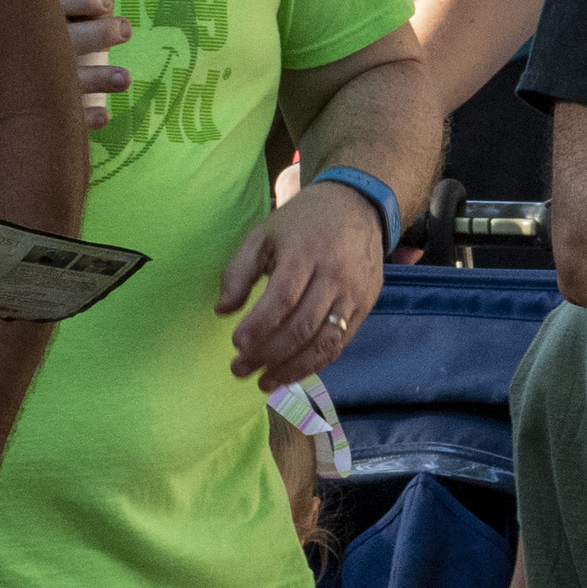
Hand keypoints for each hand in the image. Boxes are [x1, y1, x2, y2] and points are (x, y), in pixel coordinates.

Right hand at [0, 0, 127, 135]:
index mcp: (6, 16)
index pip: (49, 2)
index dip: (79, 2)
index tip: (102, 2)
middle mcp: (15, 50)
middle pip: (67, 40)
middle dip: (99, 35)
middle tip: (124, 29)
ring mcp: (14, 88)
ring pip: (67, 83)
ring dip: (98, 80)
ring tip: (125, 79)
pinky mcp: (8, 114)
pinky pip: (53, 119)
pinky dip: (80, 119)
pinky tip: (102, 116)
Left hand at [216, 171, 386, 388]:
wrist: (357, 205)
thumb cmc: (303, 221)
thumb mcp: (264, 233)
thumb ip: (239, 270)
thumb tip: (222, 310)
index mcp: (306, 252)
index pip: (283, 298)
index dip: (259, 325)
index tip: (236, 344)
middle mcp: (334, 276)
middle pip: (302, 326)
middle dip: (268, 355)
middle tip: (240, 369)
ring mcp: (353, 294)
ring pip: (324, 343)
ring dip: (292, 369)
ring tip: (264, 382)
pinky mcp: (365, 307)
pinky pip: (339, 344)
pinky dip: (314, 364)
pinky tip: (291, 373)